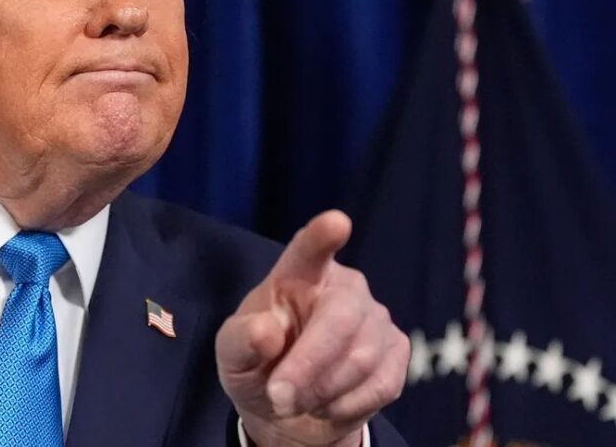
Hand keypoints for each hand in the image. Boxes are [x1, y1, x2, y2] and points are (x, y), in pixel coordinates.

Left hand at [216, 211, 409, 446]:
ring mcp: (375, 317)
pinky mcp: (397, 351)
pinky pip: (382, 384)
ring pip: (361, 359)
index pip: (309, 250)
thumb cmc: (257, 365)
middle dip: (309, 364)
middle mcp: (344, 286)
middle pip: (341, 317)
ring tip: (295, 401)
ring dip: (322, 392)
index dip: (322, 237)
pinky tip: (325, 405)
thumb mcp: (233, 354)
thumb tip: (266, 331)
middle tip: (279, 397)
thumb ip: (242, 341)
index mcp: (297, 274)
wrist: (287, 408)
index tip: (336, 222)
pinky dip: (346, 405)